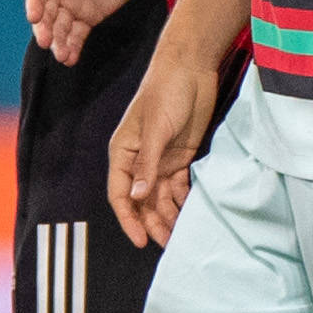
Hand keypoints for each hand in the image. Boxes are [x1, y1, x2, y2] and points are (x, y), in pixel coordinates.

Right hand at [25, 0, 156, 63]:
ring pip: (60, 26)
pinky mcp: (89, 16)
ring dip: (58, 42)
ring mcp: (73, 4)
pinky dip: (73, 46)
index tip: (34, 15)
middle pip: (46, 11)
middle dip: (44, 27)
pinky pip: (78, 34)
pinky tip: (71, 59)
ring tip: (62, 56)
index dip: (34, 1)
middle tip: (46, 42)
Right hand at [108, 45, 222, 246]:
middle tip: (169, 244)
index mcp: (124, 152)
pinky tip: (192, 213)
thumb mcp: (156, 131)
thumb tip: (136, 198)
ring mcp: (160, 159)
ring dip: (169, 215)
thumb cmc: (166, 92)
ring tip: (182, 235)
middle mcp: (139, 160)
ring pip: (161, 197)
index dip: (129, 219)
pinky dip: (184, 200)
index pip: (120, 194)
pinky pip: (179, 186)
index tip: (141, 240)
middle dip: (153, 223)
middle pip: (142, 201)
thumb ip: (148, 165)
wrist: (191, 68)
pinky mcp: (180, 156)